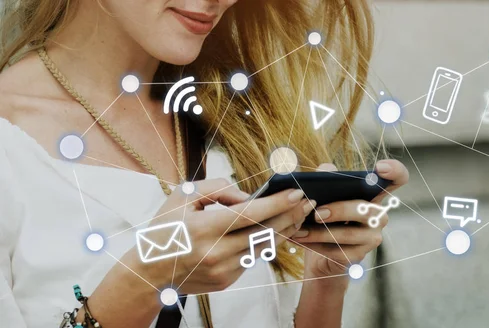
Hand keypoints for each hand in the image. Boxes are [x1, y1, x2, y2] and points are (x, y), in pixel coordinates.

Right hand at [124, 178, 314, 294]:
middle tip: (307, 202)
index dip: (278, 203)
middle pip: (265, 232)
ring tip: (297, 214)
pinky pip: (253, 258)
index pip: (251, 214)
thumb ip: (217, 189)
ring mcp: (223, 270)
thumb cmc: (165, 229)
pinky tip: (274, 231)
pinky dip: (265, 243)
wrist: (150, 271)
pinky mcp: (227, 281)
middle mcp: (216, 252)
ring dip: (284, 230)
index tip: (297, 192)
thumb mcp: (183, 197)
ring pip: (264, 247)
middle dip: (291, 215)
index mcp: (204, 228)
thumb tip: (249, 196)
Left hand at [293, 160, 408, 279]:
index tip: (380, 167)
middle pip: (364, 208)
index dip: (394, 171)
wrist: (320, 255)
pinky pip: (338, 250)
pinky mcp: (360, 256)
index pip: (396, 179)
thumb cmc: (324, 218)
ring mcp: (373, 236)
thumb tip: (325, 170)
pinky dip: (315, 245)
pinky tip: (299, 239)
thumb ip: (326, 178)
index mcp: (372, 195)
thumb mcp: (322, 195)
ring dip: (319, 232)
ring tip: (298, 230)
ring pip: (348, 233)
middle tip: (316, 213)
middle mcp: (378, 214)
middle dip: (338, 210)